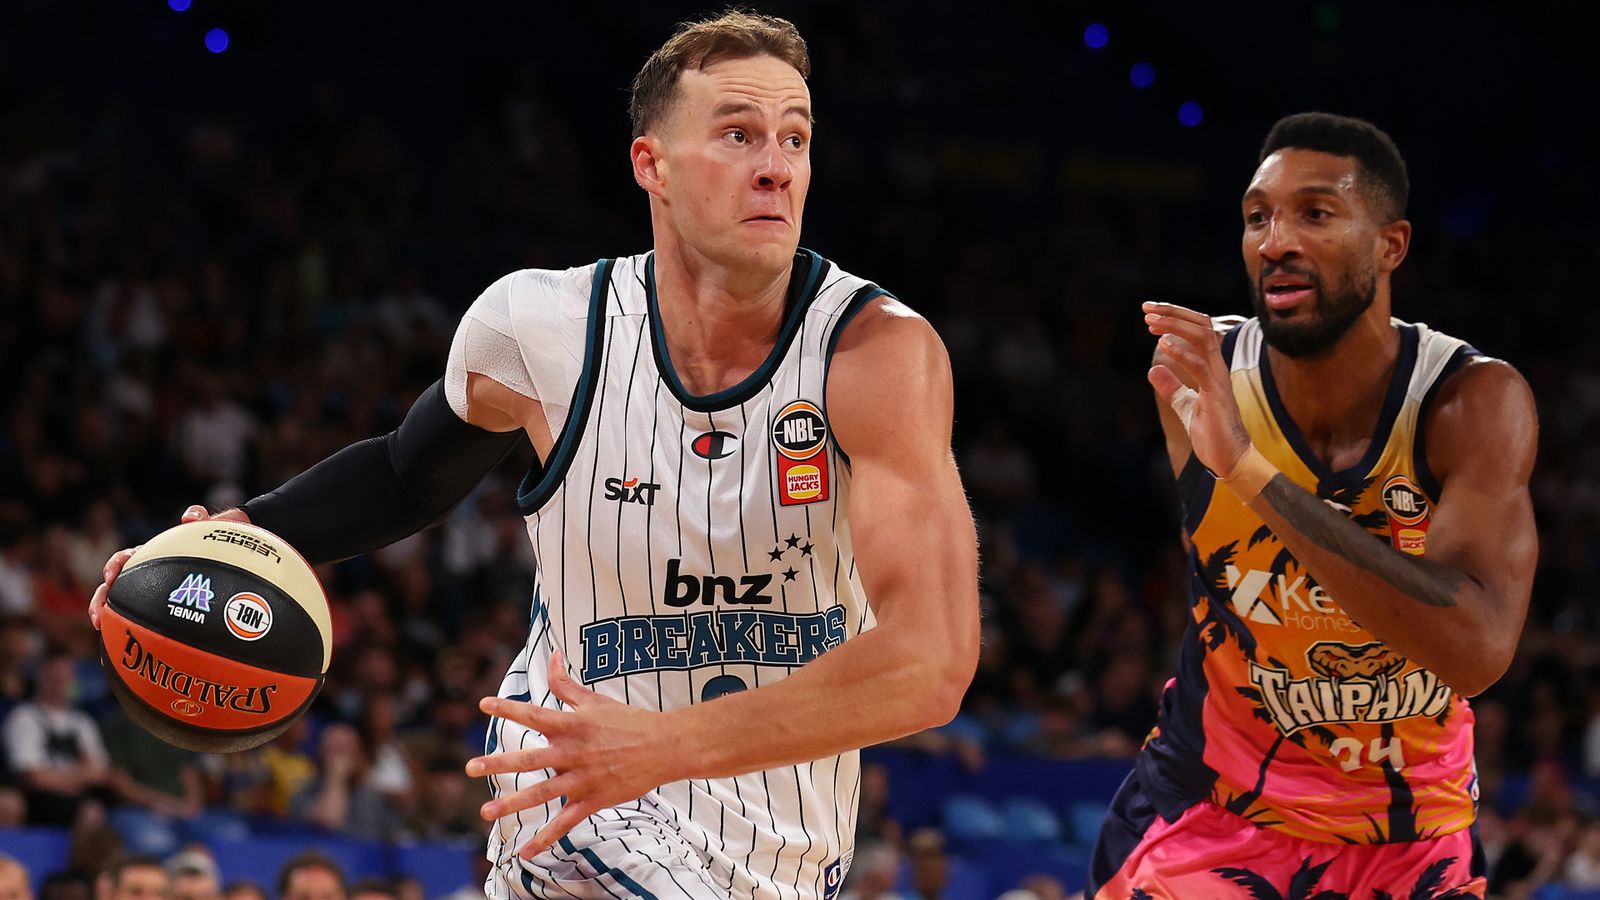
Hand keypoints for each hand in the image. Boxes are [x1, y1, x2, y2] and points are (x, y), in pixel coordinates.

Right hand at [88, 505, 250, 629]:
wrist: (235, 551)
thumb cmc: (221, 539)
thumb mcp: (214, 526)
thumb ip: (202, 517)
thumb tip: (189, 516)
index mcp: (155, 555)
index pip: (128, 558)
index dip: (116, 566)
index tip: (111, 575)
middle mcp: (150, 574)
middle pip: (117, 587)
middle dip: (102, 600)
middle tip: (99, 616)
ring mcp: (155, 591)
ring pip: (125, 606)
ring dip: (110, 619)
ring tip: (105, 633)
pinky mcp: (165, 608)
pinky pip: (149, 623)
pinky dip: (137, 635)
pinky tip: (139, 652)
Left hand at [466, 650, 677, 860]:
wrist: (664, 747)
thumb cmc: (629, 720)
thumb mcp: (596, 700)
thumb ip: (567, 685)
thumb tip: (552, 655)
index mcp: (572, 725)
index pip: (534, 715)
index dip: (508, 709)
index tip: (483, 705)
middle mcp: (574, 752)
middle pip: (530, 759)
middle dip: (498, 763)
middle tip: (470, 767)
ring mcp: (583, 779)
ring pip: (543, 793)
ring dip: (513, 803)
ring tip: (486, 811)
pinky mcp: (594, 800)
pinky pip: (566, 822)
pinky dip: (546, 838)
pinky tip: (526, 851)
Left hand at [1143, 301, 1251, 475]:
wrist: (1230, 459)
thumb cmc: (1212, 434)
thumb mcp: (1185, 406)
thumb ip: (1172, 387)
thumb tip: (1153, 370)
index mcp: (1211, 367)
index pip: (1198, 330)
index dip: (1175, 318)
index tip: (1150, 314)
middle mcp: (1218, 366)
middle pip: (1201, 325)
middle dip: (1173, 313)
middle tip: (1146, 308)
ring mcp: (1219, 378)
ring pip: (1203, 337)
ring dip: (1175, 325)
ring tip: (1151, 321)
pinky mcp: (1216, 394)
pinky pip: (1200, 366)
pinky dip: (1182, 352)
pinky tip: (1163, 343)